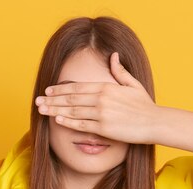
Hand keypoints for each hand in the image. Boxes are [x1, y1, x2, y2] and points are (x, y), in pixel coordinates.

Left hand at [35, 52, 160, 143]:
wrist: (155, 122)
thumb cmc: (145, 106)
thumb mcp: (133, 84)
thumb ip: (120, 71)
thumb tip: (113, 56)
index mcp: (106, 87)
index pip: (77, 87)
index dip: (60, 89)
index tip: (48, 91)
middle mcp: (101, 98)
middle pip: (70, 98)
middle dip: (51, 100)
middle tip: (37, 101)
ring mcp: (101, 113)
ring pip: (72, 111)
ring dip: (55, 111)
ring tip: (41, 111)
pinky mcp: (104, 128)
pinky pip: (81, 125)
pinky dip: (68, 122)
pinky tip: (57, 120)